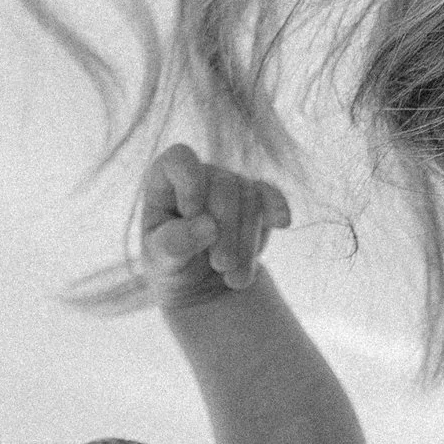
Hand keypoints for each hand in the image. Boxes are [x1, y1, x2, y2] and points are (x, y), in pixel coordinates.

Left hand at [139, 143, 291, 310]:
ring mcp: (230, 185)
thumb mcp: (161, 262)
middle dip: (224, 230)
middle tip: (220, 265)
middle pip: (222, 185)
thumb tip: (208, 227)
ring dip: (246, 243)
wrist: (204, 284)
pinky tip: (282, 222)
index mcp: (165, 182)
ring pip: (249, 199)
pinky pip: (270, 197)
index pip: (179, 159)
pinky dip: (276, 209)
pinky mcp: (257, 200)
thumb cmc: (172, 265)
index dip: (190, 182)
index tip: (192, 213)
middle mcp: (200, 176)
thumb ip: (173, 244)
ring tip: (235, 278)